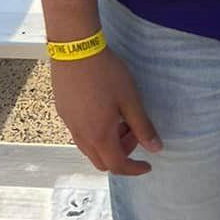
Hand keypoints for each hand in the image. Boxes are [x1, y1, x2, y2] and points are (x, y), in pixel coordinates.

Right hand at [51, 48, 161, 175]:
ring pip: (89, 148)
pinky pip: (80, 134)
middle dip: (122, 154)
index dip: (134, 169)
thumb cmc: (105, 73)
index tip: (147, 165)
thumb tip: (155, 148)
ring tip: (120, 118)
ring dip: (108, 143)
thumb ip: (143, 126)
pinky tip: (104, 109)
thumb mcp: (130, 100)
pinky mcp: (63, 111)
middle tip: (134, 132)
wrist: (75, 49)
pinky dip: (96, 133)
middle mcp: (81, 135)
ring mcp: (69, 124)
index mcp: (99, 135)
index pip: (117, 166)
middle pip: (101, 161)